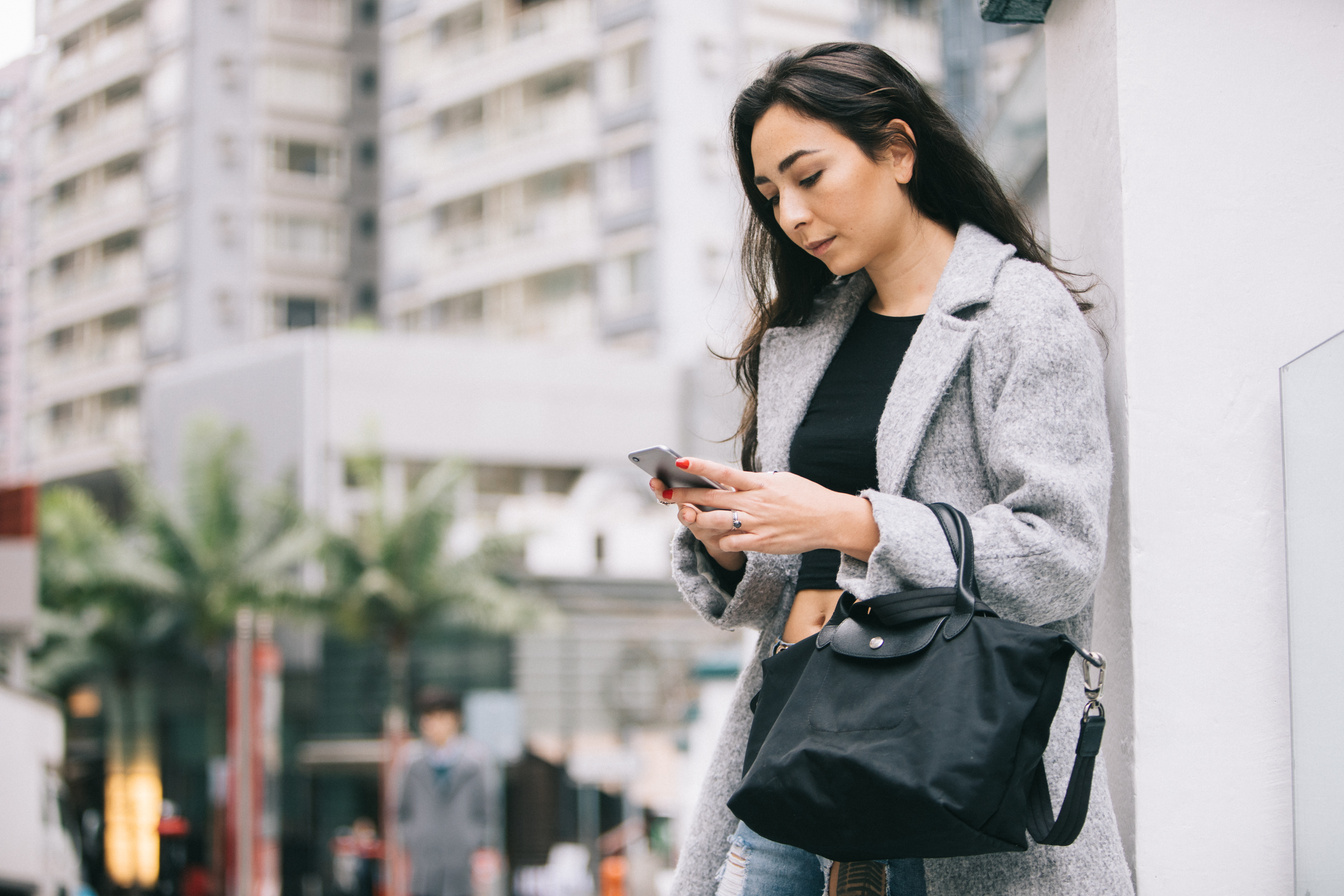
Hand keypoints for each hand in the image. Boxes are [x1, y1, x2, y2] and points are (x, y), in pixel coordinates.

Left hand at [649, 457, 879, 562]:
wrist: (830, 520)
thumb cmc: (806, 497)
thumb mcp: (781, 480)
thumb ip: (756, 481)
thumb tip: (736, 479)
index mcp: (758, 484)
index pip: (723, 472)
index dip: (699, 466)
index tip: (679, 461)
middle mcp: (754, 503)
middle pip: (712, 497)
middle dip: (685, 494)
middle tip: (664, 491)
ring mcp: (756, 524)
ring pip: (716, 522)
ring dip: (695, 518)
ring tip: (682, 514)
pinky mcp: (761, 543)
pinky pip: (732, 542)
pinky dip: (720, 539)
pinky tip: (715, 536)